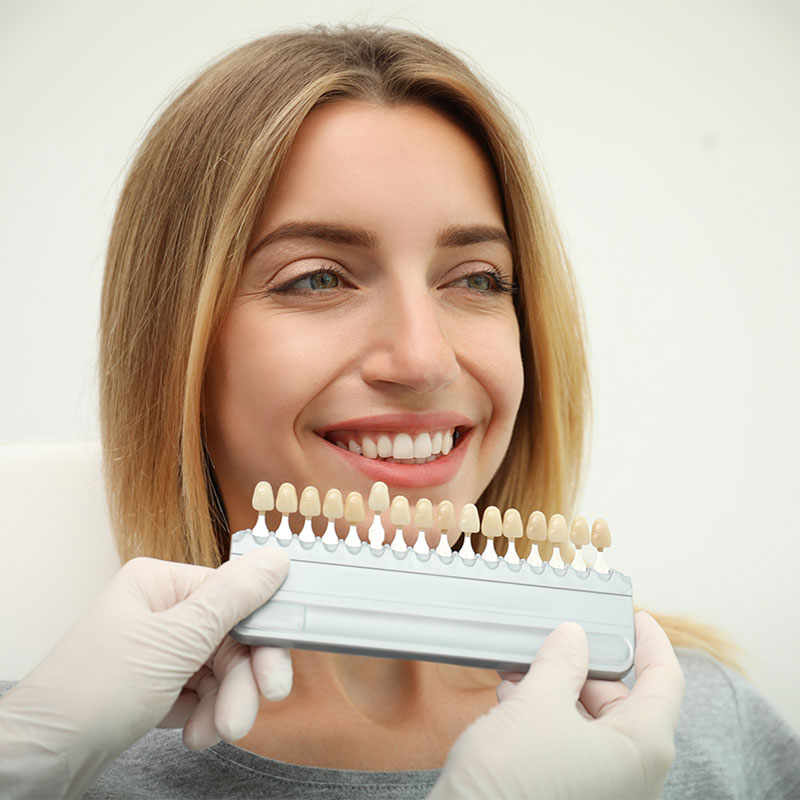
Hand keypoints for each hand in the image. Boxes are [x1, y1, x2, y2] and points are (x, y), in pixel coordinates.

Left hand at [0, 547, 290, 797]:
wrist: (40, 759)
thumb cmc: (91, 692)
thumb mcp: (174, 641)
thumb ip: (232, 599)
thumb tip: (276, 559)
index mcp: (161, 583)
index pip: (234, 598)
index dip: (260, 638)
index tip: (277, 671)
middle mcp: (160, 610)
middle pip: (229, 639)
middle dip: (240, 682)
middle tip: (247, 714)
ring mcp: (157, 649)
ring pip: (218, 671)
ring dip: (223, 705)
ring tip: (213, 732)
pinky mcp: (154, 684)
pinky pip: (200, 692)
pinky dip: (204, 715)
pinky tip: (194, 733)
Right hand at [430, 612, 684, 799]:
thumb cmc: (515, 780)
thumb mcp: (539, 702)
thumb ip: (563, 661)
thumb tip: (573, 637)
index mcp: (642, 749)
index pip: (665, 683)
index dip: (653, 643)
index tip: (638, 617)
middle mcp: (630, 774)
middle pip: (623, 702)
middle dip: (584, 667)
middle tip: (554, 641)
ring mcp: (602, 788)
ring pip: (591, 723)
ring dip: (558, 690)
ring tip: (523, 669)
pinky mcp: (571, 794)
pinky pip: (570, 745)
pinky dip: (547, 717)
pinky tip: (514, 699)